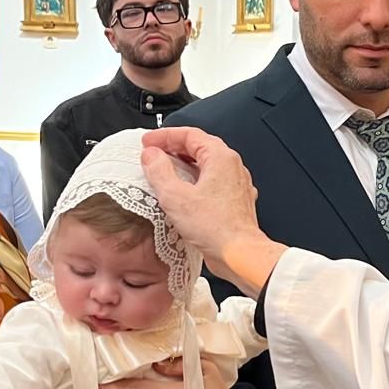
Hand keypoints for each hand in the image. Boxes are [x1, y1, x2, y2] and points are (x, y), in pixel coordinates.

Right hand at [140, 129, 286, 292]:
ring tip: (163, 171)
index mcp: (221, 158)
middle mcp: (232, 167)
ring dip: (183, 165)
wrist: (240, 254)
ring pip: (206, 165)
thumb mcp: (175, 196)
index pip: (190, 134)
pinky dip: (194, 181)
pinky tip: (183, 193)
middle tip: (153, 153)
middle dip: (173, 147)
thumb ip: (159, 171)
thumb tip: (151, 156)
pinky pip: (212, 182)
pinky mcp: (234, 201)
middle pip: (199, 147)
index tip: (148, 141)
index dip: (165, 135)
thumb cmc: (216, 228)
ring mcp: (236, 184)